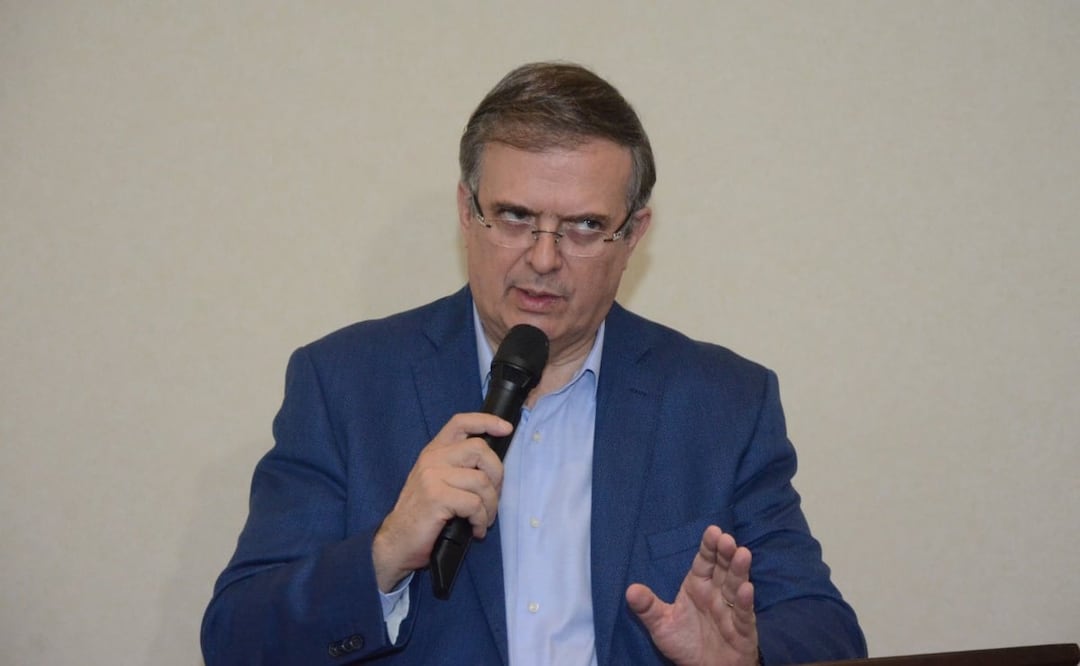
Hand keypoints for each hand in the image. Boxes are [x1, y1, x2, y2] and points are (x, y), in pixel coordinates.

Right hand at [372, 413, 511, 591]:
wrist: (396, 542)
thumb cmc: (423, 515)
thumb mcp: (437, 482)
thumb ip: (458, 467)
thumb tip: (494, 466)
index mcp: (434, 452)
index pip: (460, 422)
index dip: (486, 421)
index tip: (506, 428)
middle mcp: (432, 459)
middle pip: (479, 449)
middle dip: (497, 474)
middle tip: (494, 497)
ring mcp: (433, 477)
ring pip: (481, 481)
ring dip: (491, 505)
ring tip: (484, 519)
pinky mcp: (436, 497)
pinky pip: (474, 504)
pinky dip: (481, 520)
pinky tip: (475, 530)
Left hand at [626, 525, 758, 665]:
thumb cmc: (686, 643)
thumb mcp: (662, 626)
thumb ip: (648, 608)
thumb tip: (630, 590)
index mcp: (698, 587)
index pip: (704, 562)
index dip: (708, 547)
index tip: (713, 531)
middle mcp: (716, 594)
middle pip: (722, 569)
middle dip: (725, 553)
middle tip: (727, 539)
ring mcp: (731, 610)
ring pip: (736, 586)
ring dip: (739, 570)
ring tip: (742, 553)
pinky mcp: (743, 629)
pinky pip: (744, 614)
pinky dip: (745, 602)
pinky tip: (747, 589)